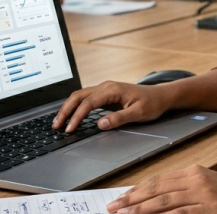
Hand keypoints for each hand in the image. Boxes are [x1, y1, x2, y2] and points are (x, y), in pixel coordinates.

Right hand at [52, 80, 173, 132]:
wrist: (160, 96)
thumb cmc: (152, 103)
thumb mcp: (138, 113)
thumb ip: (119, 118)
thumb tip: (101, 124)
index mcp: (112, 90)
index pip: (88, 103)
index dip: (77, 116)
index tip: (70, 129)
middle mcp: (106, 87)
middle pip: (78, 96)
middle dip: (65, 110)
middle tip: (56, 126)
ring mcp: (104, 89)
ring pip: (80, 96)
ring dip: (68, 108)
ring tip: (59, 122)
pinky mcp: (105, 94)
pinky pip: (85, 99)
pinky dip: (75, 107)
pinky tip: (71, 117)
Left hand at [107, 166, 216, 213]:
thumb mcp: (210, 187)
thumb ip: (186, 191)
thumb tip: (159, 201)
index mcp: (194, 171)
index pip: (158, 180)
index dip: (137, 189)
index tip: (121, 198)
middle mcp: (196, 179)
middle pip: (156, 188)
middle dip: (131, 199)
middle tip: (112, 207)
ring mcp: (203, 194)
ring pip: (163, 202)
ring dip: (140, 210)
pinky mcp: (210, 209)